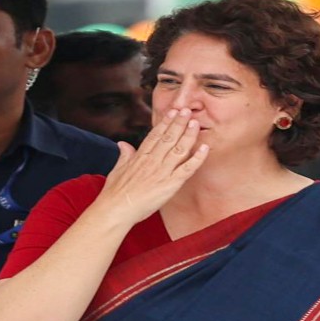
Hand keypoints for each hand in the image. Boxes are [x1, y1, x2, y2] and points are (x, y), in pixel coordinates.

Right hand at [94, 107, 207, 223]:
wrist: (115, 210)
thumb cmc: (114, 193)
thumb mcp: (117, 170)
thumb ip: (124, 155)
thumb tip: (123, 144)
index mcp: (139, 157)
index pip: (154, 135)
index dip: (165, 123)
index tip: (172, 112)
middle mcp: (152, 161)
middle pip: (168, 138)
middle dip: (178, 123)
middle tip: (187, 110)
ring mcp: (161, 172)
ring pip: (178, 149)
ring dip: (188, 135)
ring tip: (195, 122)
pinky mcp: (170, 184)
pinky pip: (187, 169)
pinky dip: (197, 159)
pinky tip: (205, 148)